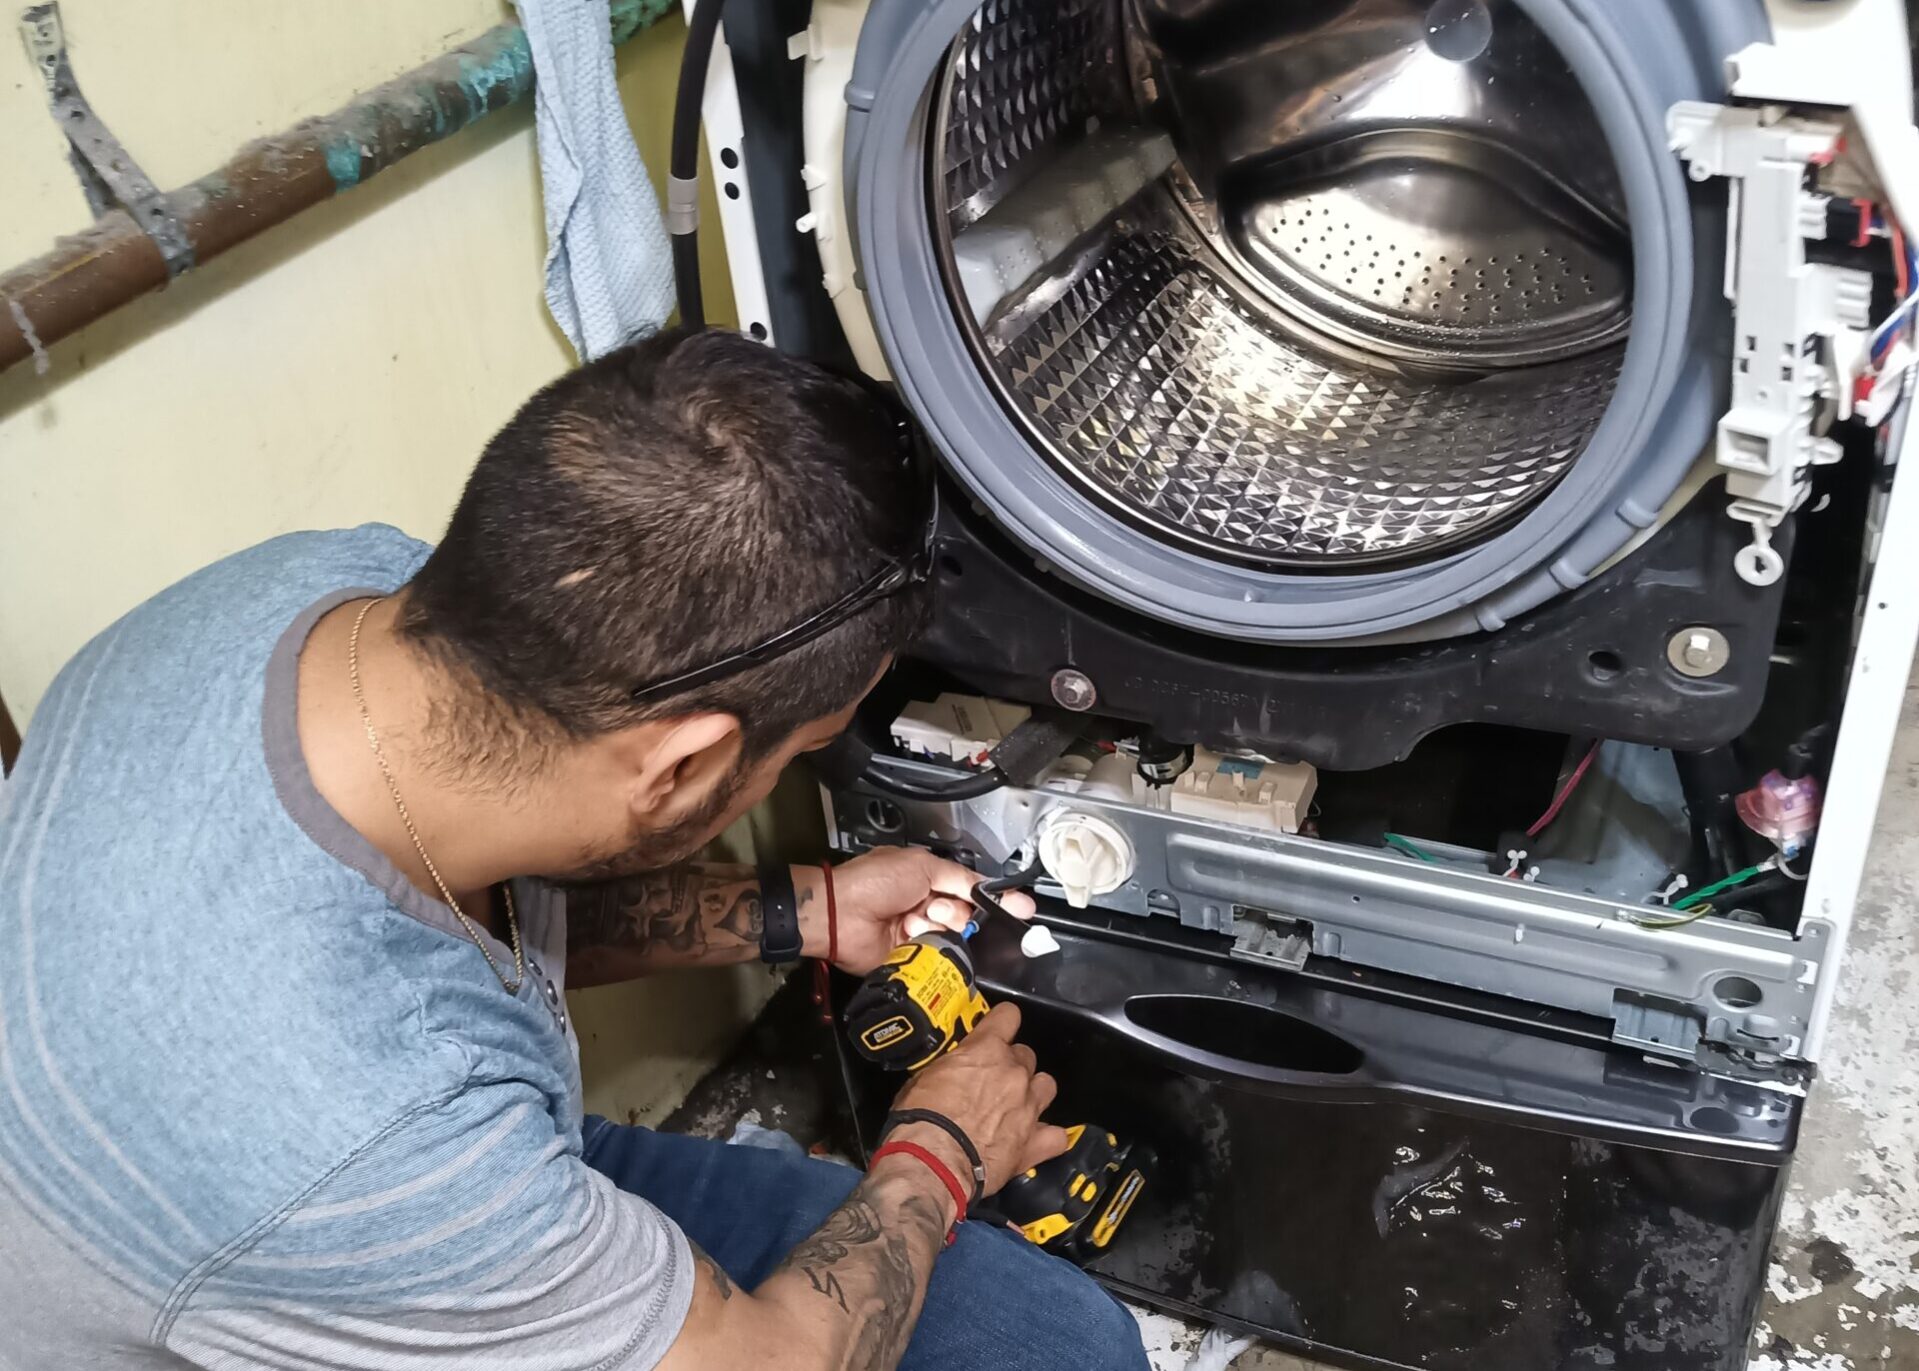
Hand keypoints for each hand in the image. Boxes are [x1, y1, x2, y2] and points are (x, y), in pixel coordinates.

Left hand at [808, 847, 1036, 973]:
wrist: (839, 913)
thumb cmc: (875, 882)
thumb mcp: (922, 867)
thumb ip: (960, 878)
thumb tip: (989, 887)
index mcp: (928, 880)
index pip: (972, 891)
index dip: (997, 900)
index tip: (1024, 908)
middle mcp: (926, 907)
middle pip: (966, 915)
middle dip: (957, 911)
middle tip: (937, 908)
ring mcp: (919, 934)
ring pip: (953, 936)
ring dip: (938, 926)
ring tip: (917, 919)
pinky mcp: (911, 958)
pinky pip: (937, 956)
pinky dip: (930, 947)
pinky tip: (914, 936)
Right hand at [884, 1003, 1069, 1196]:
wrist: (933, 1161)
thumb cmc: (920, 1119)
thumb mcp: (923, 1079)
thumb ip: (950, 1069)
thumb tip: (951, 1074)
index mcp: (985, 1050)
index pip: (1008, 1016)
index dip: (1003, 1022)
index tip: (998, 1029)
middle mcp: (1013, 1073)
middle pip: (1026, 1055)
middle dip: (1012, 1066)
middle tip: (993, 1082)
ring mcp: (1028, 1107)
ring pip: (1047, 1086)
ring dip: (1033, 1093)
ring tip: (1016, 1108)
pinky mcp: (1034, 1142)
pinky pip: (1056, 1136)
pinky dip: (1047, 1138)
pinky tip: (1034, 1142)